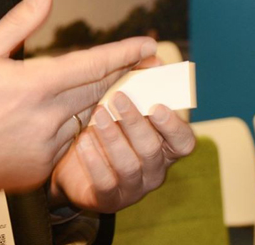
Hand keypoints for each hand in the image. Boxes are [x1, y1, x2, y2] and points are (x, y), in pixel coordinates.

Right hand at [0, 0, 156, 197]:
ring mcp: (46, 148)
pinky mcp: (40, 170)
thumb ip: (20, 22)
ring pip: (87, 118)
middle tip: (149, 61)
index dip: (124, 53)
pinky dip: (74, 127)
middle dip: (125, 74)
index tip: (148, 44)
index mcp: (34, 86)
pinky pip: (69, 144)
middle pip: (99, 91)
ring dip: (100, 101)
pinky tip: (72, 117)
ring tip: (120, 84)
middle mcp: (46, 119)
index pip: (93, 65)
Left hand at [48, 91, 195, 212]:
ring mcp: (134, 187)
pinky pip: (105, 183)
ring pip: (129, 165)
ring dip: (113, 138)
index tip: (157, 106)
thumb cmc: (104, 125)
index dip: (173, 125)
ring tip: (97, 117)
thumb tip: (152, 55)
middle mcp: (155, 169)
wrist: (71, 162)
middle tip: (117, 98)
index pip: (184, 141)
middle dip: (135, 122)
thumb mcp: (121, 103)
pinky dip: (94, 161)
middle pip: (152, 149)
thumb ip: (138, 81)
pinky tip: (83, 142)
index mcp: (166, 146)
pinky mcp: (109, 199)